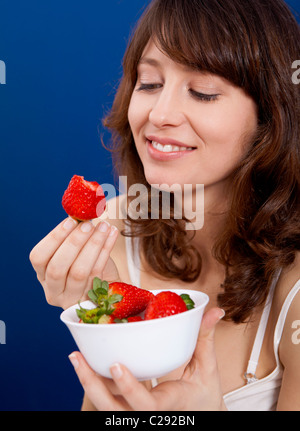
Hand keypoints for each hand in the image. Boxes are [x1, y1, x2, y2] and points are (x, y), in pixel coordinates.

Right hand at [29, 217, 119, 308]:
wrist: (108, 285)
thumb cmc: (88, 262)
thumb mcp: (77, 249)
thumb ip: (74, 233)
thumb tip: (79, 211)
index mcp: (42, 273)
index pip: (38, 257)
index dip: (54, 238)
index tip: (70, 221)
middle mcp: (53, 289)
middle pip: (57, 267)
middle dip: (73, 242)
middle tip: (88, 224)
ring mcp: (72, 297)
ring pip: (79, 272)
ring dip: (93, 245)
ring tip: (104, 226)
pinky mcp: (91, 300)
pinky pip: (98, 273)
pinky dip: (106, 251)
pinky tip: (112, 234)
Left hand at [68, 307, 226, 410]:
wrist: (198, 418)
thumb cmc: (203, 397)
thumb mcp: (207, 369)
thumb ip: (205, 339)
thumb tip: (215, 311)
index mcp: (168, 406)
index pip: (145, 403)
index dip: (129, 387)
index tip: (115, 365)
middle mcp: (147, 416)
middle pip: (113, 410)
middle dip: (92, 385)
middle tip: (77, 357)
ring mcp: (136, 416)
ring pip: (106, 407)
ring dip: (88, 382)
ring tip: (76, 357)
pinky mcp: (130, 411)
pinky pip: (109, 400)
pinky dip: (96, 382)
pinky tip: (86, 363)